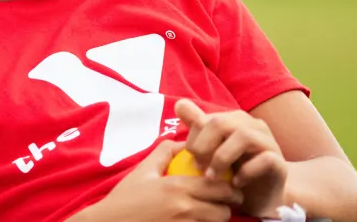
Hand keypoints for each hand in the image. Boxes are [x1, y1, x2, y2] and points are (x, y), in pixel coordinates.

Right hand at [80, 141, 240, 221]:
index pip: (218, 187)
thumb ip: (165, 153)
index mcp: (177, 186)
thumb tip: (185, 142)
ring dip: (217, 220)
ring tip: (212, 214)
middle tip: (225, 202)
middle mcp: (184, 208)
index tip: (229, 187)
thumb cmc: (126, 197)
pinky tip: (198, 221)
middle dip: (227, 206)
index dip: (229, 188)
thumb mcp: (143, 170)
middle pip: (223, 210)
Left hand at [175, 99, 287, 217]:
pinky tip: (236, 184)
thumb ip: (197, 127)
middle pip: (221, 123)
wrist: (261, 197)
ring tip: (213, 177)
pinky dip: (247, 172)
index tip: (191, 160)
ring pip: (243, 136)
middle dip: (204, 147)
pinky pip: (265, 159)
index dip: (193, 139)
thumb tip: (180, 104)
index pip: (206, 119)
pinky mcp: (280, 162)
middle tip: (199, 168)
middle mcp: (252, 126)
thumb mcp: (210, 151)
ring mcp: (268, 142)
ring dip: (222, 158)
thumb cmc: (231, 173)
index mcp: (233, 120)